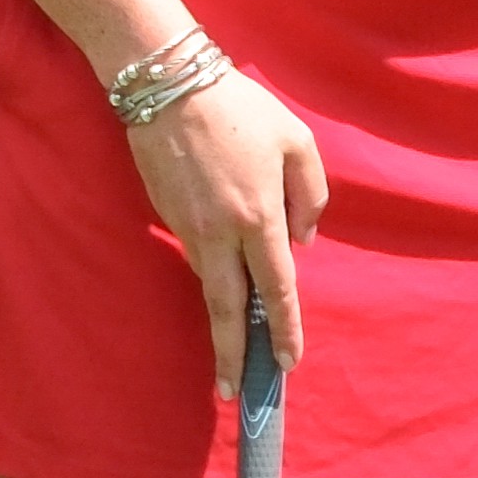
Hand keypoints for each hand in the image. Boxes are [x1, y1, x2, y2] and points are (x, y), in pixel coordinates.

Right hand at [130, 72, 330, 381]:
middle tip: (234, 391)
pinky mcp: (167, 218)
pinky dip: (212, 275)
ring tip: (235, 351)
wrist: (168, 86)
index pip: (275, 288)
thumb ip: (310, 194)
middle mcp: (220, 233)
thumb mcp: (296, 142)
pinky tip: (223, 279)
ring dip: (224, 317)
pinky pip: (198, 255)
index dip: (282, 329)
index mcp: (258, 217)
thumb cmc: (241, 109)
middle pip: (228, 309)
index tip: (286, 363)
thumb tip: (301, 239)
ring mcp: (188, 228)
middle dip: (233, 355)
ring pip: (211, 282)